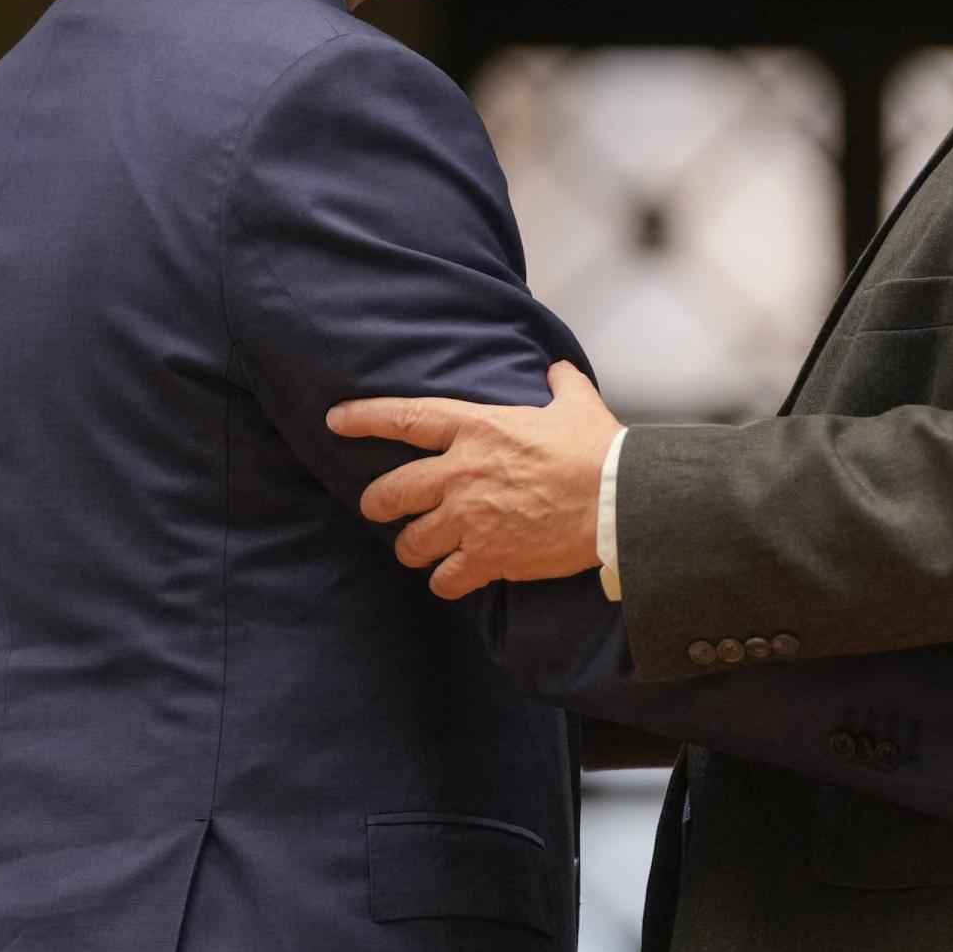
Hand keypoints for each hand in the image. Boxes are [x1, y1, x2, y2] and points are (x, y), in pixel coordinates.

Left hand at [327, 362, 617, 598]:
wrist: (617, 501)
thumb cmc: (599, 450)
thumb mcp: (577, 404)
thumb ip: (559, 385)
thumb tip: (556, 370)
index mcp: (477, 428)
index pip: (405, 419)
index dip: (364, 418)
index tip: (335, 420)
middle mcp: (461, 473)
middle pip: (390, 492)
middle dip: (377, 504)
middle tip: (378, 509)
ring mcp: (470, 518)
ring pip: (412, 542)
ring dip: (413, 548)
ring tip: (421, 551)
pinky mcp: (487, 556)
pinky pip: (445, 578)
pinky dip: (445, 581)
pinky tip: (453, 578)